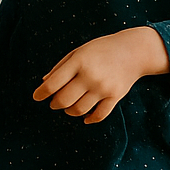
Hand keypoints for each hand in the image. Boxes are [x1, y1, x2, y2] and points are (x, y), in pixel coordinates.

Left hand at [33, 26, 169, 123]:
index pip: (53, 83)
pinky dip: (90, 119)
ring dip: (69, 111)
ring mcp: (103, 88)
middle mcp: (90, 76)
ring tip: (67, 108)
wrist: (133, 51)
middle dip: (55, 104)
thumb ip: (61, 67)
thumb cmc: (101, 49)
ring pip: (79, 110)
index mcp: (78, 62)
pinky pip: (100, 115)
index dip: (41, 93)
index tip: (36, 97)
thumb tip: (44, 83)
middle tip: (53, 103)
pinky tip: (84, 118)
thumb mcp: (78, 52)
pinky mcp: (115, 96)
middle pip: (64, 100)